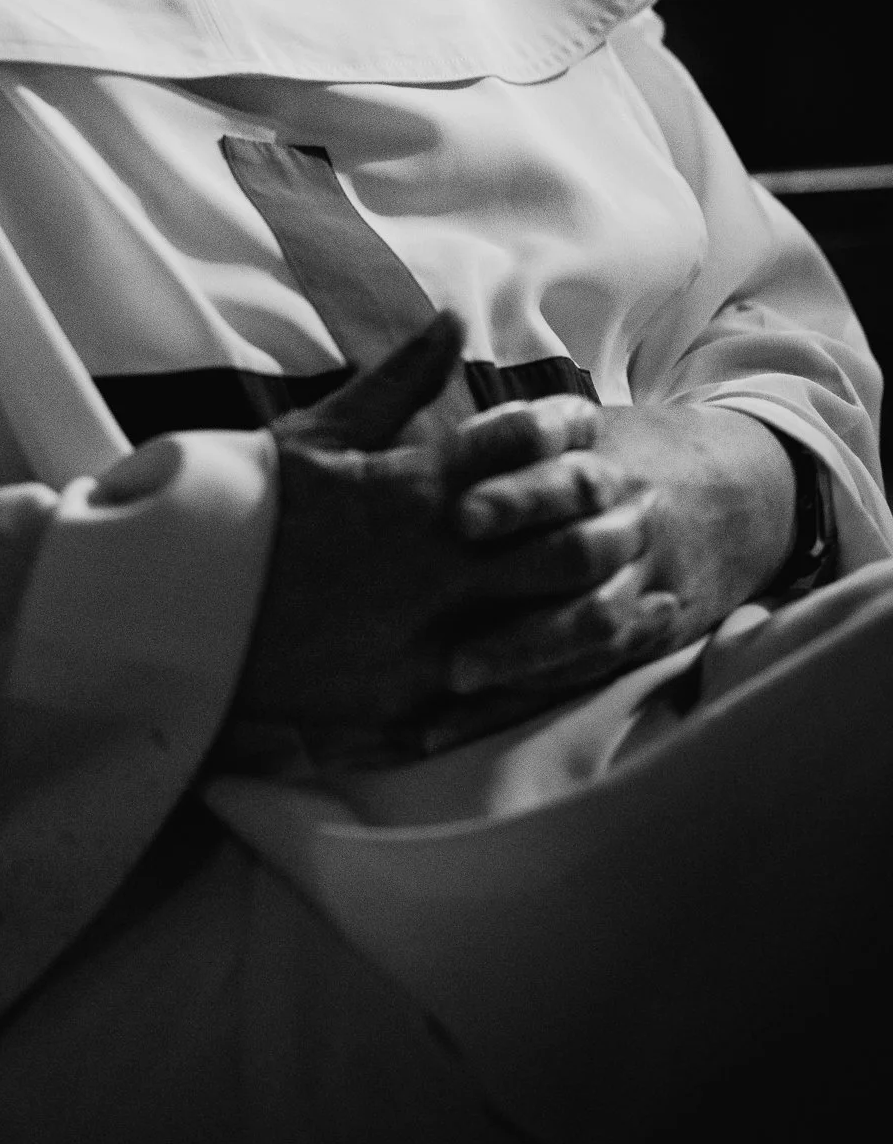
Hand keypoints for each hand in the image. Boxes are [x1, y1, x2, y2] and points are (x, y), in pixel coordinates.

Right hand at [201, 316, 793, 767]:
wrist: (173, 614)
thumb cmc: (238, 516)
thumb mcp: (313, 436)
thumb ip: (395, 382)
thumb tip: (454, 316)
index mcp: (411, 491)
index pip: (520, 451)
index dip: (567, 434)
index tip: (592, 429)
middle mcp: (434, 566)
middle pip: (559, 545)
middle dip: (609, 530)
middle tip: (643, 516)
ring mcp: (426, 640)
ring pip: (550, 630)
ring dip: (609, 616)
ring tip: (653, 603)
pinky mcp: (409, 702)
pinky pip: (506, 695)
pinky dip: (557, 680)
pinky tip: (586, 672)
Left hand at [445, 396, 794, 702]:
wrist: (744, 491)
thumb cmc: (615, 457)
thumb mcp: (575, 426)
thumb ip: (501, 436)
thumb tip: (398, 440)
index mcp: (597, 451)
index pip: (562, 469)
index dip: (515, 493)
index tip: (461, 516)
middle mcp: (628, 511)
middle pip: (581, 545)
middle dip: (518, 580)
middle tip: (442, 592)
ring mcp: (647, 576)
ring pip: (594, 618)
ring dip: (526, 647)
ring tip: (457, 671)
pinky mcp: (654, 630)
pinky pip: (599, 665)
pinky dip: (539, 690)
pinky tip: (474, 716)